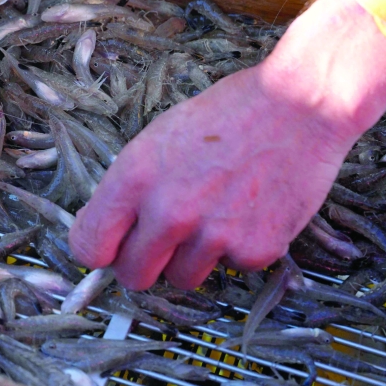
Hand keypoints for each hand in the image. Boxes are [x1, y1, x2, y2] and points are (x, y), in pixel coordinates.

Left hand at [68, 0, 385, 289]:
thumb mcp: (157, 138)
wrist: (297, 105)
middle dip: (141, 262)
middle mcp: (169, 212)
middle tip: (159, 240)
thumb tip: (111, 229)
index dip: (100, 249)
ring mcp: (213, 236)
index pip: (89, 247)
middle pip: (132, 276)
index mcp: (135, 177)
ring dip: (189, 258)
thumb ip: (130, 188)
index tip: (110, 245)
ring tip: (210, 215)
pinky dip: (235, 249)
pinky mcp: (255, 250)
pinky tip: (246, 210)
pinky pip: (229, 269)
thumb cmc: (226, 115)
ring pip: (181, 280)